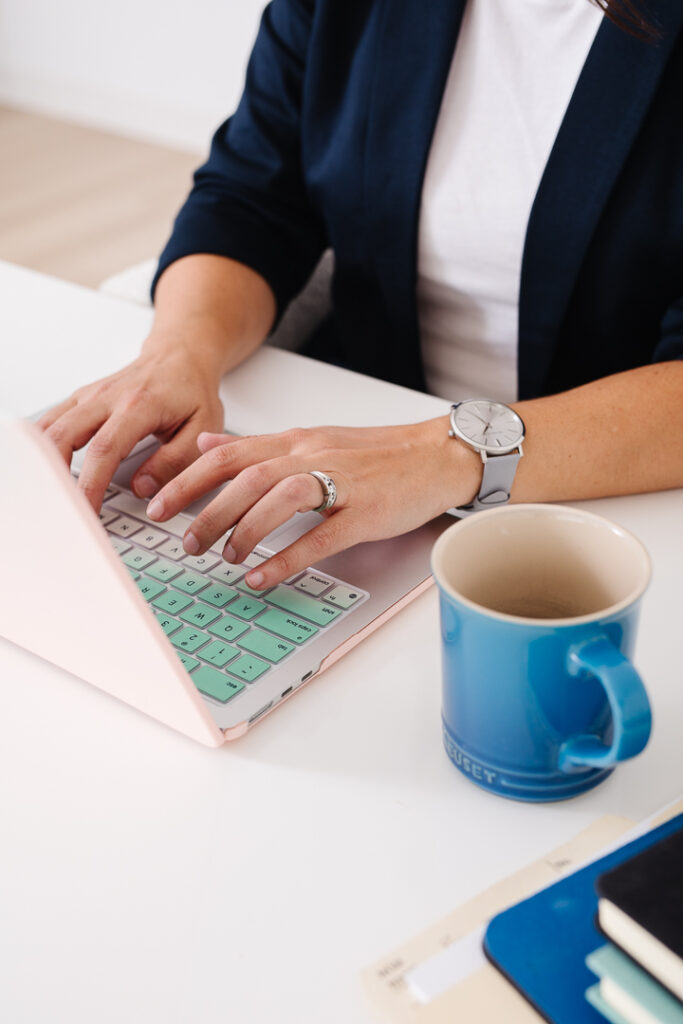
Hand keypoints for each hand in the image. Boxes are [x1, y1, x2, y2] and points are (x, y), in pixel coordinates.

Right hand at [38, 344, 223, 510]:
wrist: (180, 356)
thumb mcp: (203, 427)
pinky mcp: (81, 399)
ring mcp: (90, 396)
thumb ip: (175, 461)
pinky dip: (41, 445)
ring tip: (50, 493)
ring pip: (49, 427)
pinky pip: (50, 421)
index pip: (105, 449)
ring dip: (44, 462)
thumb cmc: (192, 392)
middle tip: (61, 507)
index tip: (88, 511)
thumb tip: (143, 488)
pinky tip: (42, 468)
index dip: (92, 484)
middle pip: (64, 435)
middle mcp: (107, 397)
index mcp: (139, 405)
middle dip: (57, 475)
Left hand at [146, 419, 482, 587]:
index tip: (159, 503)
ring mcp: (340, 483)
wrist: (437, 455)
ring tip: (224, 558)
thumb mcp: (311, 440)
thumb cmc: (376, 455)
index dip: (188, 478)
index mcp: (296, 441)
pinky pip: (321, 537)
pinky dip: (287, 558)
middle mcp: (312, 456)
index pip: (229, 453)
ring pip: (279, 498)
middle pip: (246, 477)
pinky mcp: (366, 513)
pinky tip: (264, 576)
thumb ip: (259, 445)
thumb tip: (208, 443)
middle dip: (205, 510)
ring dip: (244, 530)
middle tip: (184, 542)